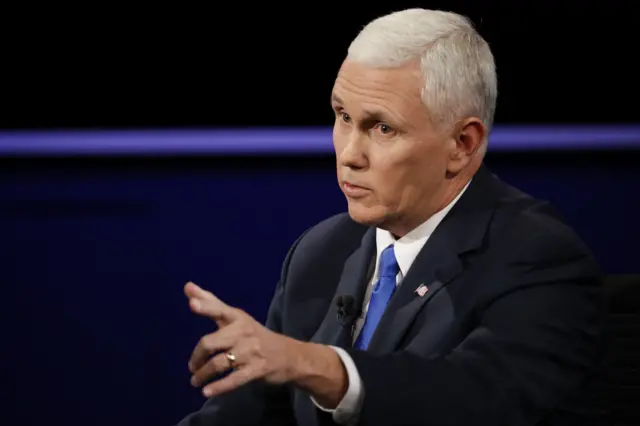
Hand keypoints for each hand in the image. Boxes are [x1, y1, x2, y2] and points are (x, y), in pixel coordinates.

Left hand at [184, 282, 298, 397]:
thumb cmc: (254, 335)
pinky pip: (234, 379)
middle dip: (197, 357)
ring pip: (219, 363)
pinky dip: (218, 387)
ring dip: (203, 374)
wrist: (289, 356)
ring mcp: (250, 352)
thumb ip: (210, 303)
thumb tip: (187, 286)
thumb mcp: (235, 317)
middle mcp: (244, 332)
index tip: (192, 304)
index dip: (206, 307)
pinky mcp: (256, 370)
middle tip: (191, 366)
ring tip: (195, 381)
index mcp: (238, 318)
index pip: (220, 310)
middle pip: (212, 342)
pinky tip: (206, 391)